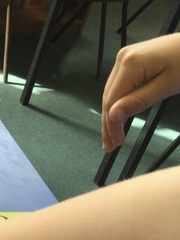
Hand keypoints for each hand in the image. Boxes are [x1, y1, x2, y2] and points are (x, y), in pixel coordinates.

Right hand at [102, 33, 179, 150]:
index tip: (115, 143)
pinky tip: (119, 114)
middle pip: (109, 97)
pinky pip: (119, 85)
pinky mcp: (130, 60)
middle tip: (110, 145)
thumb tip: (112, 115)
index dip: (111, 124)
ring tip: (113, 134)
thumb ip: (139, 101)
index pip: (112, 100)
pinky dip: (119, 102)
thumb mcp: (168, 85)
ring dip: (111, 114)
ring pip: (112, 92)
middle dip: (108, 122)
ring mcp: (125, 58)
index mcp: (130, 63)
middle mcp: (122, 58)